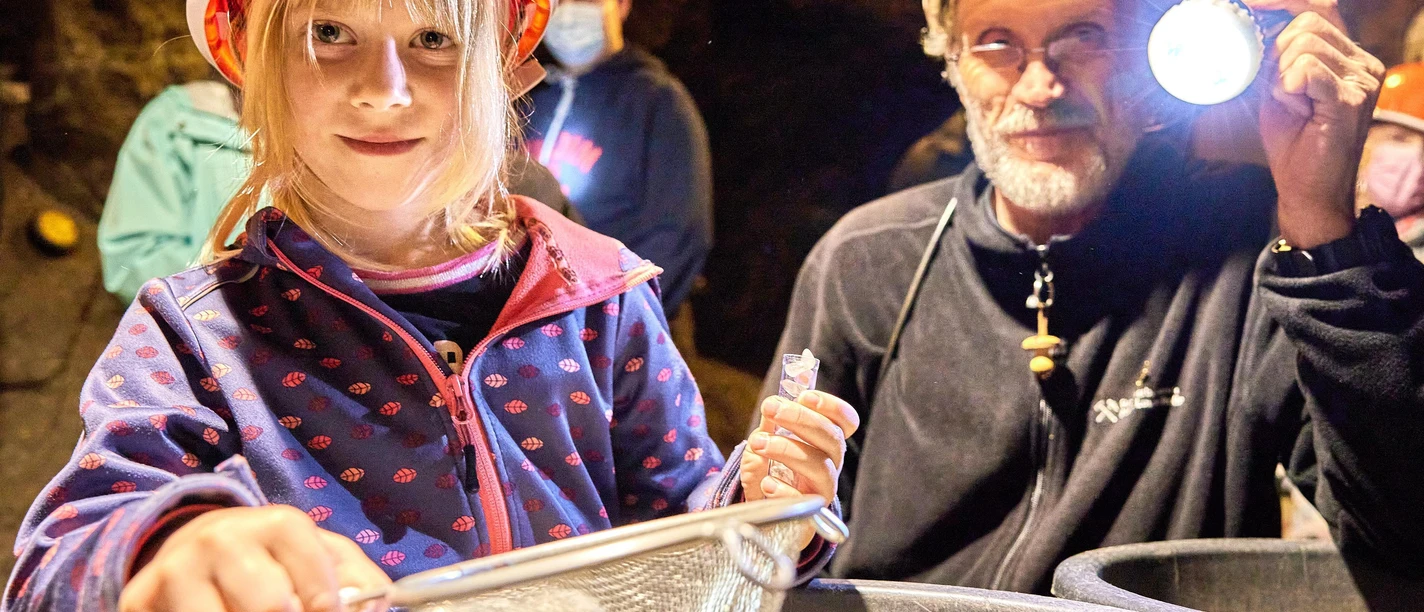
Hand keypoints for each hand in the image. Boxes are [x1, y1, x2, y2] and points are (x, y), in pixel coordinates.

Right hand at [120, 505, 390, 611]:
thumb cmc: (274, 559)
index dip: (327, 611)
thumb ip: (360, 581)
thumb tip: (377, 603)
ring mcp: (176, 571)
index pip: (320, 592)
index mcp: (279, 525)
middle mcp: (223, 540)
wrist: (195, 544)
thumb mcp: (323, 557)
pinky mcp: (138, 600)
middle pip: (272, 609)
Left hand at [739, 391, 858, 546]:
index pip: (845, 421)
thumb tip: (773, 403)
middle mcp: (831, 463)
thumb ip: (771, 423)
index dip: (831, 406)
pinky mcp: (810, 511)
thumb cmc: (771, 471)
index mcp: (826, 441)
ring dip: (787, 449)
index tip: (805, 396)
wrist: (767, 511)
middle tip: (771, 408)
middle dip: (801, 419)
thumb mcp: (766, 440)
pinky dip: (783, 489)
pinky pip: (803, 499)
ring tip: (759, 443)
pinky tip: (767, 483)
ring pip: (820, 466)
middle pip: (832, 438)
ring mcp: (823, 488)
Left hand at [1246, 0, 1385, 247]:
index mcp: (1348, 57)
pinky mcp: (1353, 99)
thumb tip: (1253, 24)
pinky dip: (1288, 86)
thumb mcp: (1277, 89)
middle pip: (1308, 23)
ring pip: (1305, 45)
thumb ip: (1274, 57)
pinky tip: (1296, 108)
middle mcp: (1363, 63)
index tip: (1248, 2)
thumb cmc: (1292, 141)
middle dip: (1277, 53)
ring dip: (1281, 75)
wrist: (1306, 189)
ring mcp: (1363, 80)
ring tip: (1291, 104)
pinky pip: (1307, 69)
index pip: (1321, 7)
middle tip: (1277, 89)